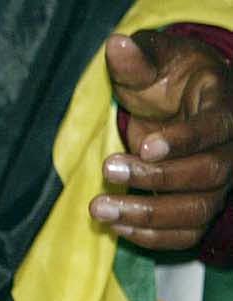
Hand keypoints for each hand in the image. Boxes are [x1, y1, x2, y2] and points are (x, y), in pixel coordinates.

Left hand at [94, 30, 232, 251]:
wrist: (179, 107)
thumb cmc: (169, 81)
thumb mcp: (154, 63)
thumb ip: (138, 59)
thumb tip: (116, 45)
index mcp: (223, 108)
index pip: (216, 128)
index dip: (185, 139)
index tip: (146, 144)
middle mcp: (229, 149)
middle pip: (208, 173)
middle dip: (156, 177)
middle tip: (107, 169)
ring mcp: (217, 184)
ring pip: (197, 210)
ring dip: (146, 215)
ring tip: (99, 209)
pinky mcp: (199, 209)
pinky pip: (185, 235)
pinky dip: (150, 236)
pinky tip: (114, 226)